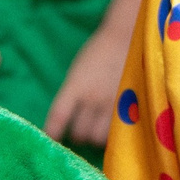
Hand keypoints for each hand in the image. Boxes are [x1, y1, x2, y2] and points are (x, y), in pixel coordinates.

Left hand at [43, 21, 129, 144]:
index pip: (59, 116)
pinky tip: (113, 130)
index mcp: (75, 86)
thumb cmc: (97, 53)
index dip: (52, 133)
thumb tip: (68, 120)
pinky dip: (113, 135)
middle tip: (81, 130)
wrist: (125, 38)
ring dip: (95, 137)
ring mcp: (111, 104)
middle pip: (79, 132)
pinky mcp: (129, 106)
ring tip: (98, 130)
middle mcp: (92, 98)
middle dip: (78, 135)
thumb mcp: (78, 72)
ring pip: (98, 137)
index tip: (51, 141)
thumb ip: (73, 94)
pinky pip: (117, 132)